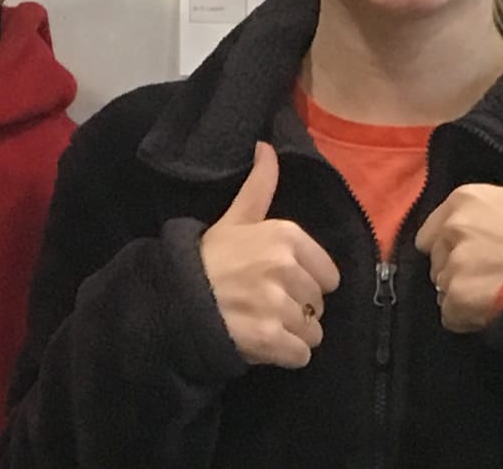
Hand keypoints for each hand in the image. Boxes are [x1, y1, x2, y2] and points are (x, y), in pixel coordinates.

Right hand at [199, 142, 341, 368]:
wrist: (173, 299)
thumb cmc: (208, 259)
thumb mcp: (235, 219)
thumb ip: (259, 185)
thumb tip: (267, 146)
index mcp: (285, 236)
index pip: (329, 276)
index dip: (306, 284)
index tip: (279, 284)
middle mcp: (285, 268)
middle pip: (319, 305)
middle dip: (298, 311)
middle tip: (264, 306)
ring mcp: (276, 305)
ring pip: (313, 332)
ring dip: (292, 335)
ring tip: (262, 325)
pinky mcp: (268, 338)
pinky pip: (301, 356)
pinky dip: (286, 356)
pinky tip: (264, 345)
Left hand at [414, 95, 502, 331]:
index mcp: (465, 199)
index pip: (435, 230)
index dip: (462, 243)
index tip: (492, 250)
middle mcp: (451, 230)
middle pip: (438, 259)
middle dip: (461, 268)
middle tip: (500, 272)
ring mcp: (452, 267)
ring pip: (444, 288)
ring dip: (466, 295)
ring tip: (502, 291)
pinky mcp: (457, 302)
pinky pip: (450, 316)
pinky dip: (468, 319)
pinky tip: (496, 309)